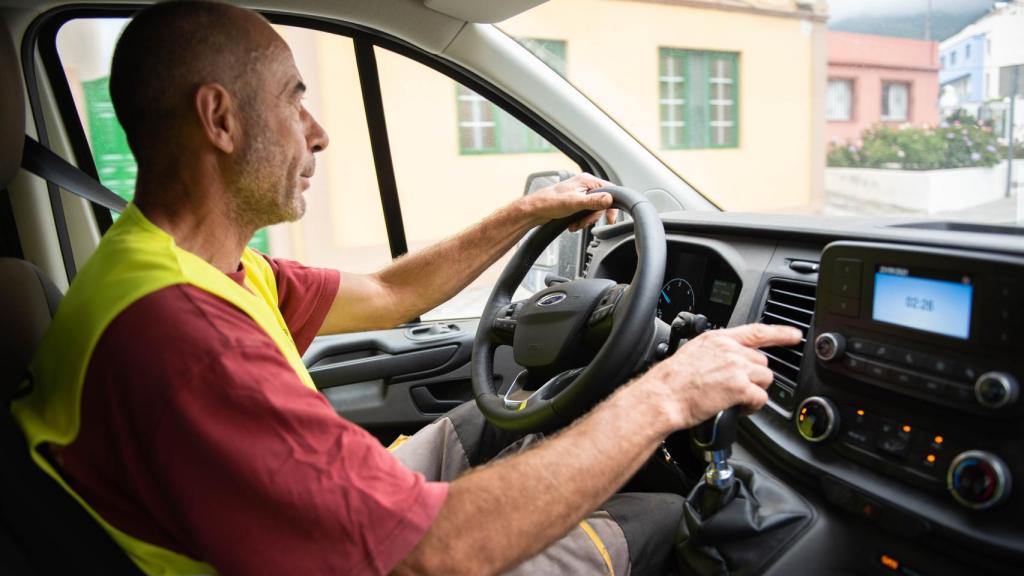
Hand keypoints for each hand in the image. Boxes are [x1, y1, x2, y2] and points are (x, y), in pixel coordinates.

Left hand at [522, 173, 617, 231]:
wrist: (535, 210)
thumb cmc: (550, 202)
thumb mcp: (576, 202)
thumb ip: (594, 201)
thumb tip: (609, 199)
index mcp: (587, 181)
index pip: (610, 190)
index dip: (612, 205)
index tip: (610, 218)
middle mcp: (585, 185)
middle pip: (601, 203)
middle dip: (593, 216)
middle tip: (585, 223)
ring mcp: (580, 193)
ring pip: (593, 209)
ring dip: (586, 220)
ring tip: (576, 224)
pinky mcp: (575, 202)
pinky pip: (585, 212)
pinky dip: (580, 220)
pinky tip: (573, 224)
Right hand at [635, 324, 802, 430]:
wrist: (663, 396)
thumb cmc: (671, 381)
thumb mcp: (693, 354)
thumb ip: (715, 353)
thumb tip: (728, 363)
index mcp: (717, 339)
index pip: (756, 331)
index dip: (780, 333)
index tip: (794, 335)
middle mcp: (730, 350)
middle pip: (761, 362)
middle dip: (753, 377)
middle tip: (736, 389)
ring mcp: (736, 367)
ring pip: (765, 379)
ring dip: (754, 391)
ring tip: (735, 399)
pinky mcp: (740, 387)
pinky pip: (760, 398)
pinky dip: (752, 406)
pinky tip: (737, 408)